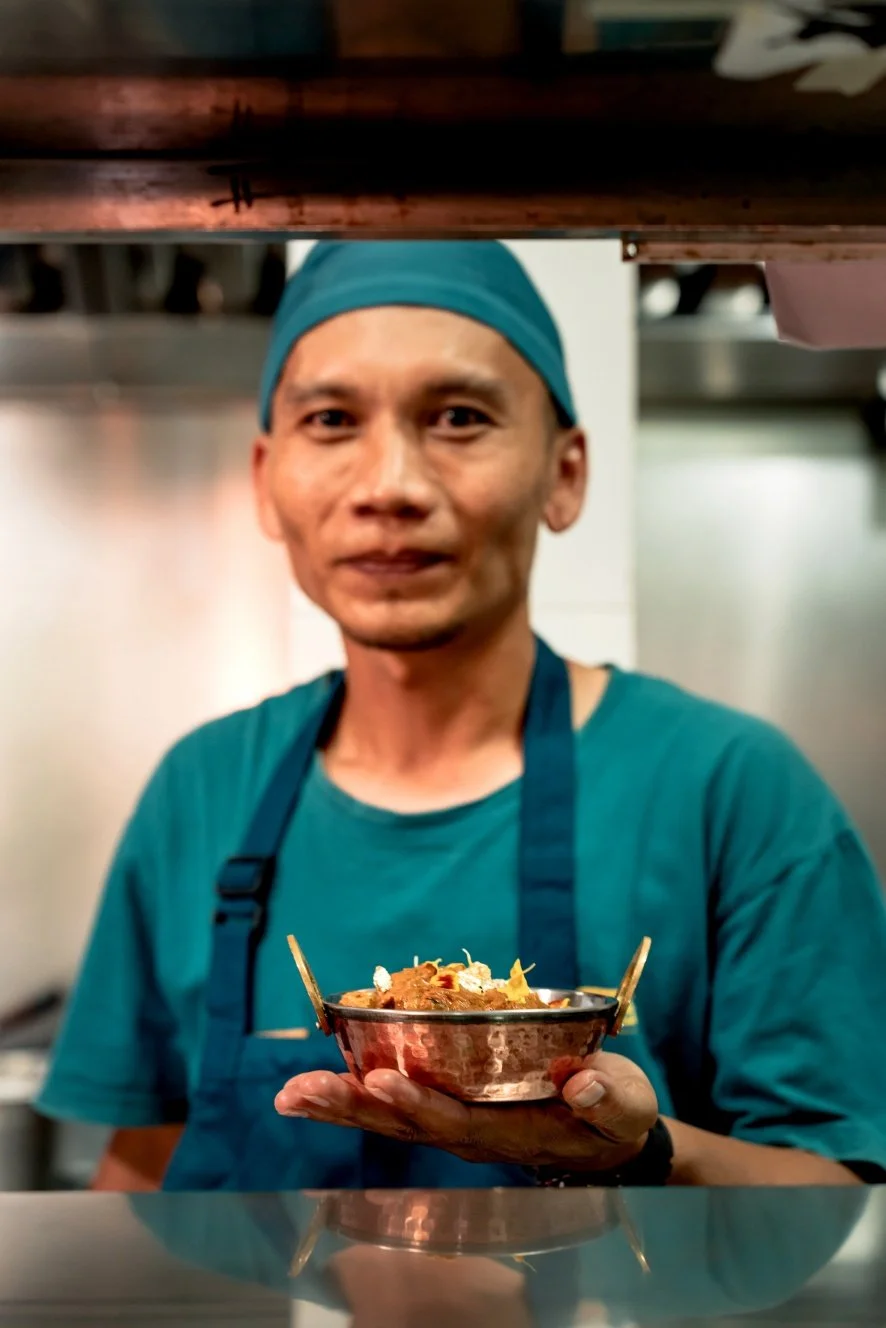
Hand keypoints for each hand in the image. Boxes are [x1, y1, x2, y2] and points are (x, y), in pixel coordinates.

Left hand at [275, 1050, 657, 1172]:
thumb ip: (608, 1097)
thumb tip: (582, 1084)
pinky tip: (319, 1083)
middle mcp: (470, 1134)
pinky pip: (394, 1106)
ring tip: (289, 1095)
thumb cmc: (616, 1115)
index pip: (454, 1120)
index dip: (416, 1102)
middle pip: (402, 1125)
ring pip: (388, 1119)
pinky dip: (353, 1095)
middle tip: (298, 1092)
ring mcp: (454, 1125)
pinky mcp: (447, 1109)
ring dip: (338, 1105)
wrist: (607, 1138)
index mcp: (509, 1131)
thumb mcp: (625, 1104)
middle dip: (349, 1108)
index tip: (380, 1080)